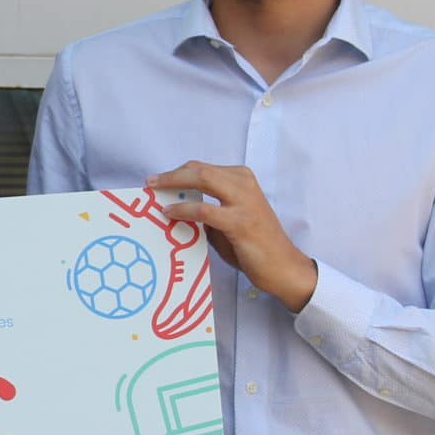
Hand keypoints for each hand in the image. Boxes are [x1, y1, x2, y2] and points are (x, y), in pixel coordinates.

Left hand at [148, 163, 317, 310]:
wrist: (283, 267)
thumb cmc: (255, 245)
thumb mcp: (229, 220)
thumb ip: (208, 210)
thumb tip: (178, 206)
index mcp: (242, 179)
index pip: (204, 168)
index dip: (178, 172)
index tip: (158, 180)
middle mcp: (244, 184)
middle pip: (201, 169)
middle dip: (172, 174)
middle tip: (150, 182)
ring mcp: (244, 201)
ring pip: (203, 179)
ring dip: (174, 184)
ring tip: (155, 193)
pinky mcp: (240, 222)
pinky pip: (205, 210)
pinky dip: (184, 210)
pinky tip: (170, 213)